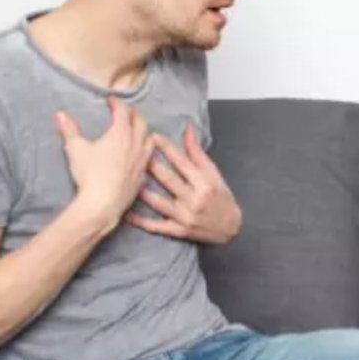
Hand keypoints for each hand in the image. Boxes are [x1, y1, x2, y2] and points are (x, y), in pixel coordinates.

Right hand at [55, 97, 154, 229]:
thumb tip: (60, 115)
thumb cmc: (89, 174)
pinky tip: (140, 156)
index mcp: (121, 134)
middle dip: (133, 113)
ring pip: (149, 140)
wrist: (102, 204)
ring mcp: (142, 161)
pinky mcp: (142, 176)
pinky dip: (145, 151)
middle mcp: (136, 144)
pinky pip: (149, 159)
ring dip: (144, 131)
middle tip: (125, 111)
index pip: (123, 111)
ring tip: (137, 130)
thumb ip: (69, 130)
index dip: (117, 102)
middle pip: (141, 122)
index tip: (110, 100)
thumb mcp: (75, 149)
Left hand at [126, 124, 241, 243]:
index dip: (167, 148)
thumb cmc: (221, 197)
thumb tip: (187, 129)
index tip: (153, 136)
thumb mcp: (213, 173)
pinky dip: (141, 221)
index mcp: (204, 183)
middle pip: (168, 180)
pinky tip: (128, 213)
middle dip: (151, 165)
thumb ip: (197, 152)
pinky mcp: (179, 230)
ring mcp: (185, 217)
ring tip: (127, 180)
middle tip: (134, 153)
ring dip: (142, 192)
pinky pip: (157, 226)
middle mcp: (195, 199)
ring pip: (159, 202)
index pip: (183, 162)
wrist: (231, 228)